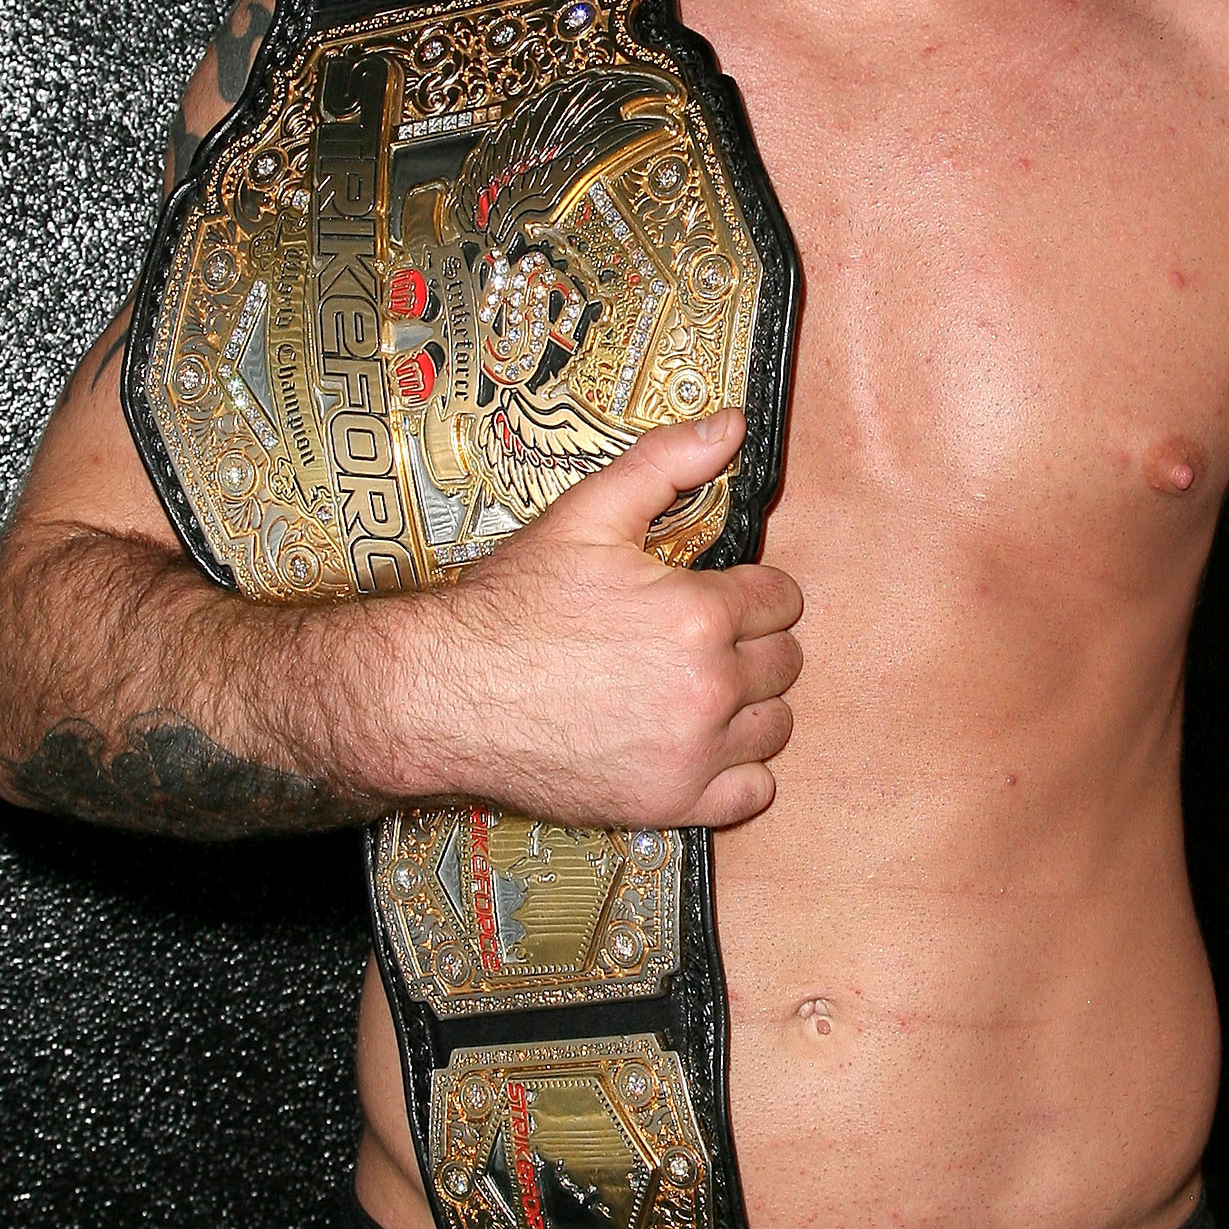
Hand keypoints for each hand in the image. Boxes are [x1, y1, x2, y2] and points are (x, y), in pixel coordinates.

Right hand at [389, 410, 804, 826]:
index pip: (782, 599)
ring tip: (701, 689)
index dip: (751, 591)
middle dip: (752, 644)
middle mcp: (708, 688)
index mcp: (698, 614)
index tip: (721, 596)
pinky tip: (700, 745)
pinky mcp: (670, 803)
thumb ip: (666, 463)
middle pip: (785, 662)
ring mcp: (692, 753)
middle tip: (702, 640)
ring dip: (751, 706)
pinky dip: (737, 773)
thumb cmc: (510, 605)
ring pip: (776, 726)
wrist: (444, 692)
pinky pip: (750, 793)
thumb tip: (731, 424)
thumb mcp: (585, 514)